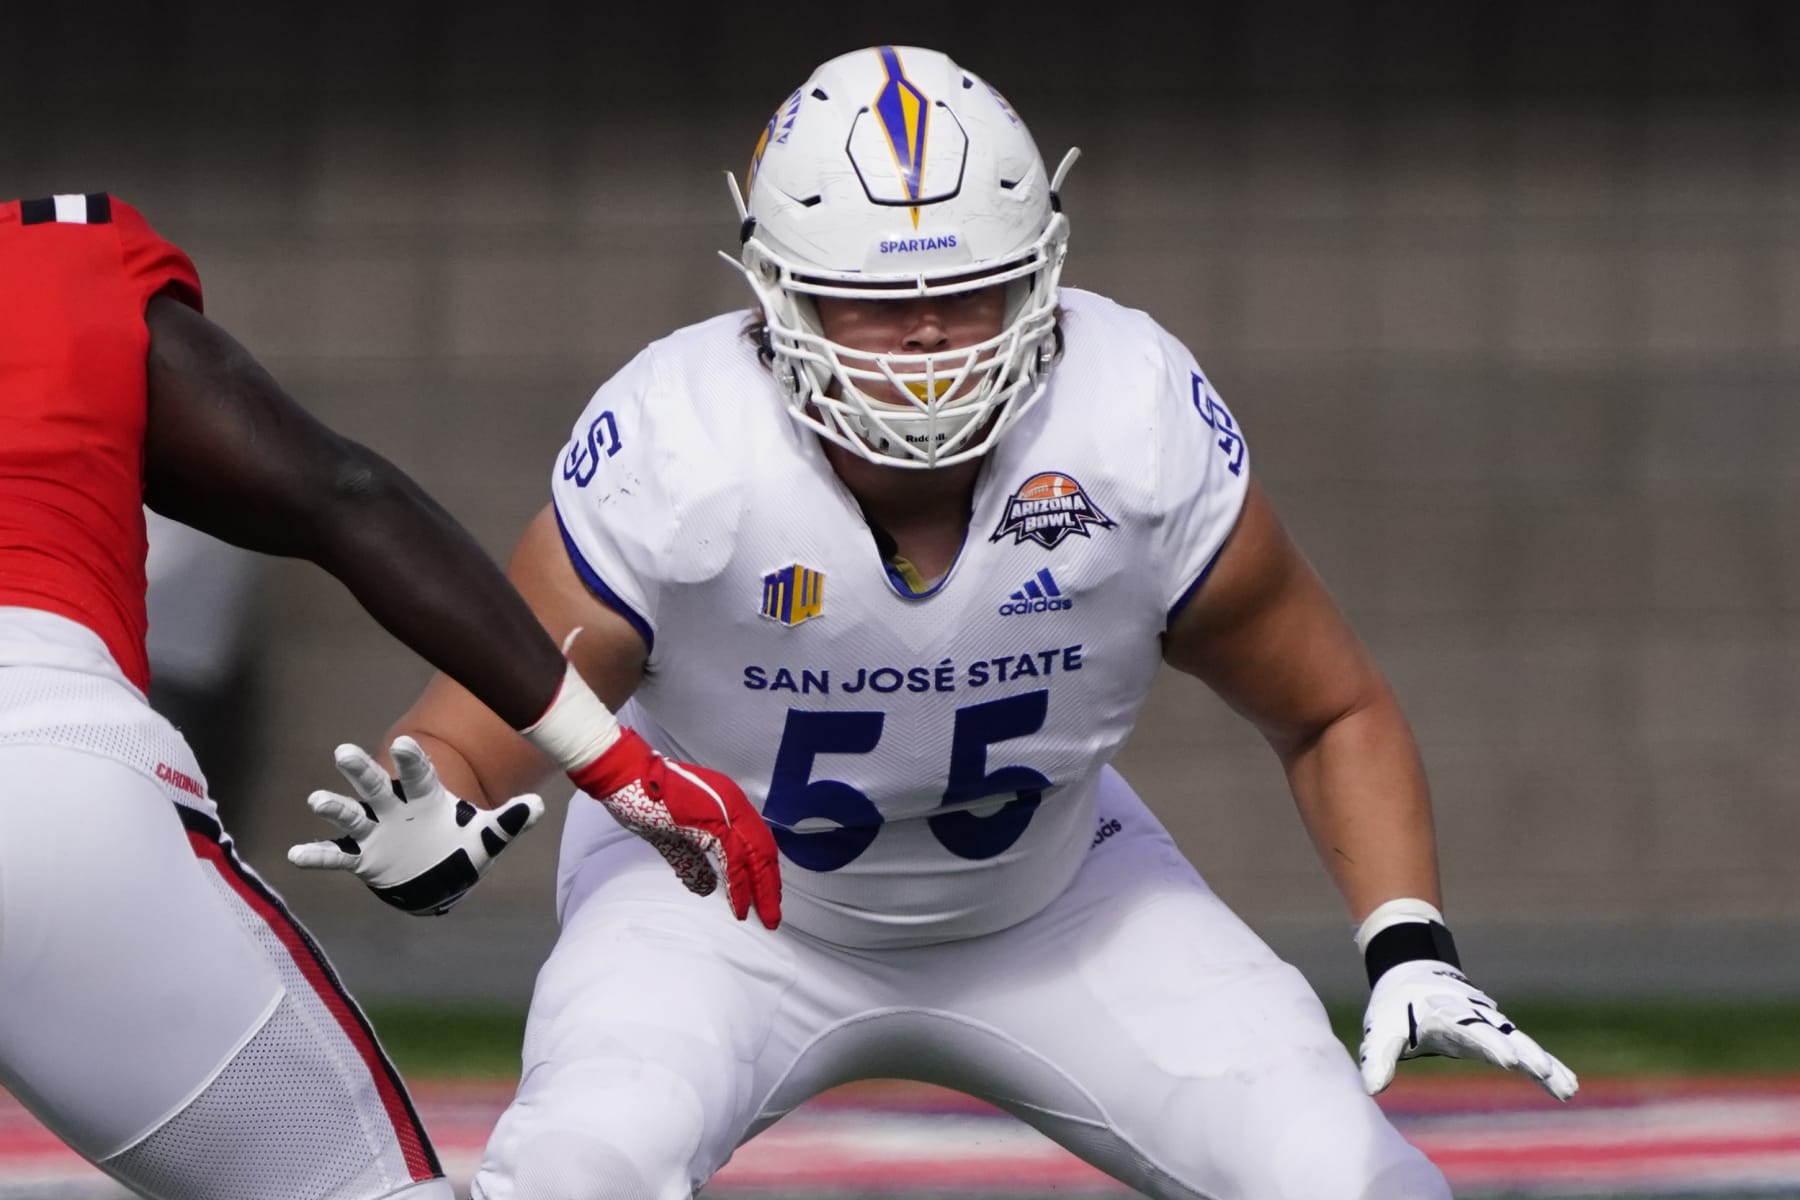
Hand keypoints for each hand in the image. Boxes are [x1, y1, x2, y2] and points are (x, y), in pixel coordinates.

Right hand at [288, 736, 543, 915]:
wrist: (440, 877)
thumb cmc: (462, 847)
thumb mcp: (487, 838)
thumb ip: (510, 823)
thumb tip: (539, 806)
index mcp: (426, 798)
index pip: (419, 775)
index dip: (413, 760)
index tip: (407, 743)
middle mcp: (396, 809)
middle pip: (377, 786)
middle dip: (362, 771)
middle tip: (343, 751)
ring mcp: (377, 832)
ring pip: (353, 816)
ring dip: (335, 809)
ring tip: (317, 800)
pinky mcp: (364, 857)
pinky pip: (338, 855)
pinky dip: (318, 855)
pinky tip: (295, 856)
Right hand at [570, 728, 781, 928]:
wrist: (628, 777)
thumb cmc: (647, 801)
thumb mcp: (675, 839)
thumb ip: (693, 863)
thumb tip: (708, 889)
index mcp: (729, 804)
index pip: (757, 843)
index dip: (763, 872)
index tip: (765, 897)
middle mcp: (735, 805)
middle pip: (764, 852)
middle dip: (769, 887)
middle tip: (772, 917)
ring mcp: (727, 811)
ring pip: (755, 858)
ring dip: (761, 891)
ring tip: (765, 918)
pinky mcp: (714, 822)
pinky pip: (733, 861)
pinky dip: (738, 887)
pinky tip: (739, 907)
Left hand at [1359, 959, 1578, 1100]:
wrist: (1412, 975)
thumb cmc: (1395, 1007)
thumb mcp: (1381, 1029)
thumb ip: (1378, 1059)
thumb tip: (1372, 1091)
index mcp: (1443, 1012)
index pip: (1469, 1028)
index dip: (1489, 1043)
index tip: (1510, 1059)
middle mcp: (1473, 1016)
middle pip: (1503, 1035)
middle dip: (1525, 1053)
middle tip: (1545, 1072)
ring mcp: (1488, 1023)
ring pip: (1521, 1042)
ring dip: (1543, 1063)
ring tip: (1567, 1088)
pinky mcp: (1497, 1032)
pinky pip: (1525, 1049)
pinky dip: (1545, 1065)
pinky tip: (1567, 1085)